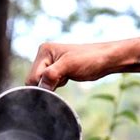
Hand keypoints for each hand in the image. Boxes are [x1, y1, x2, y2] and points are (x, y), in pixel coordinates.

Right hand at [25, 29, 139, 90]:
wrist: (108, 59)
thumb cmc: (91, 60)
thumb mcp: (69, 67)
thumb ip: (51, 75)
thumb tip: (39, 89)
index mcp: (44, 50)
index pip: (32, 77)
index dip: (41, 87)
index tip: (54, 88)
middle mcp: (45, 55)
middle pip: (35, 81)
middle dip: (46, 87)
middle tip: (63, 82)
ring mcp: (52, 63)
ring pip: (43, 84)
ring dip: (52, 88)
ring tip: (67, 79)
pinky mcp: (59, 70)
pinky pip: (50, 84)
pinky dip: (56, 87)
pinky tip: (68, 80)